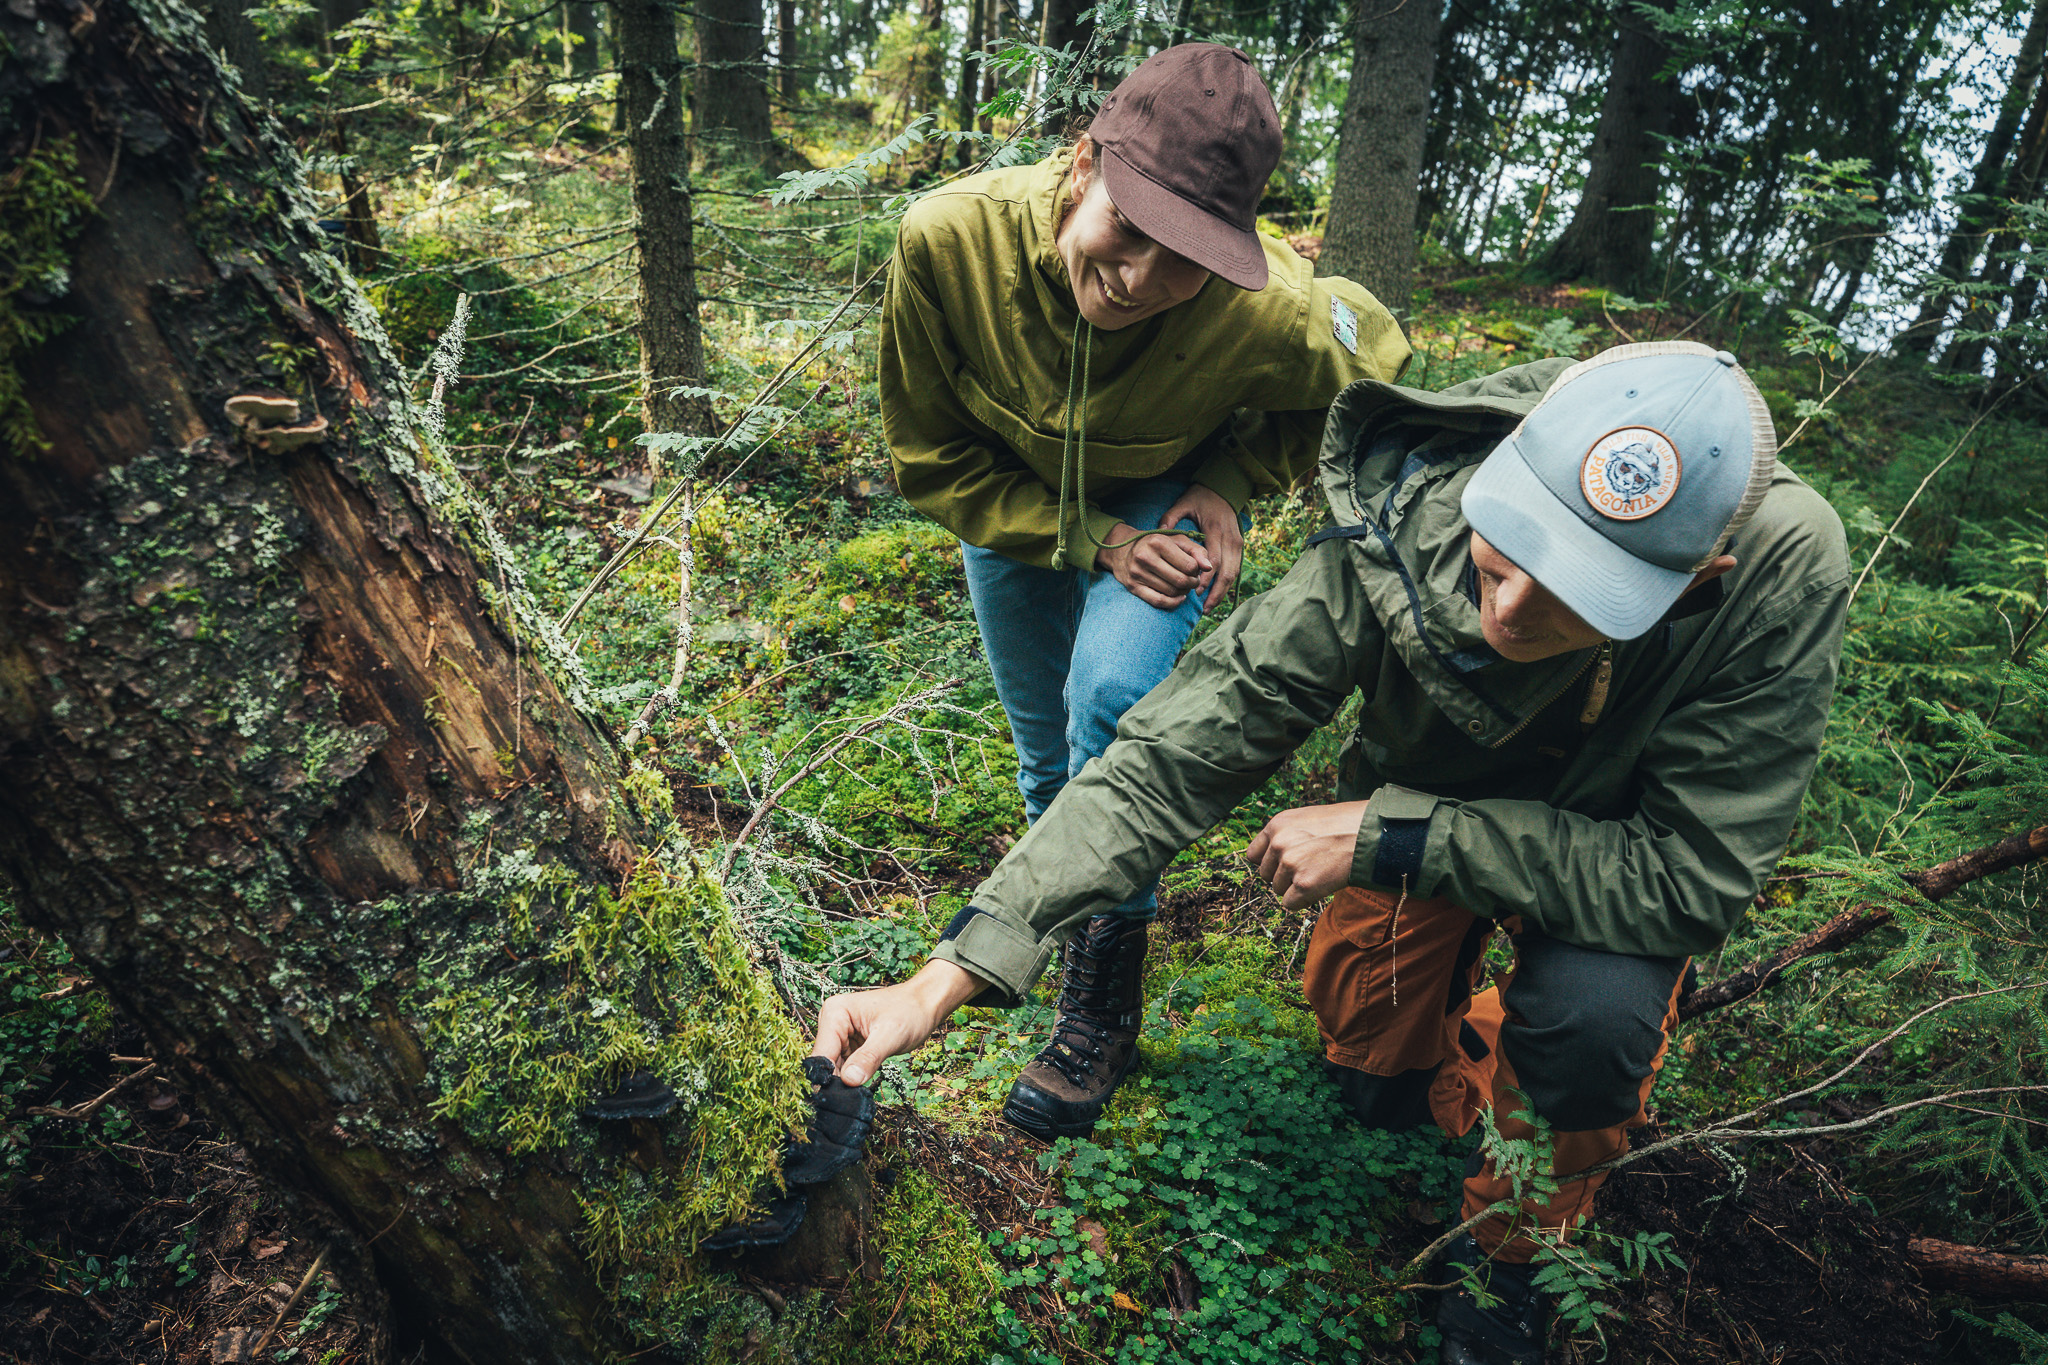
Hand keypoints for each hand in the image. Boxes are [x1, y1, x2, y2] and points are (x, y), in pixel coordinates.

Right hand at [811, 959, 988, 1085]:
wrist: (925, 1005)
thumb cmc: (911, 1011)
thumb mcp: (891, 1035)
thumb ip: (869, 1057)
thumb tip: (849, 1080)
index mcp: (835, 1013)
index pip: (822, 1054)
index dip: (828, 1079)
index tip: (837, 1102)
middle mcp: (832, 1022)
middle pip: (825, 1063)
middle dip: (837, 1083)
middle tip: (851, 1102)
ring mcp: (840, 1034)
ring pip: (834, 1068)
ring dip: (845, 1083)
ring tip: (858, 1095)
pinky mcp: (849, 1044)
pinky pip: (845, 1067)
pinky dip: (853, 1078)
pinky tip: (862, 1086)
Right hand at [1095, 520, 1213, 608]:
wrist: (1123, 548)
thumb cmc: (1156, 544)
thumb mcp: (1177, 540)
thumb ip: (1196, 551)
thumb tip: (1208, 568)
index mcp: (1158, 542)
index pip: (1189, 565)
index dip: (1197, 571)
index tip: (1195, 570)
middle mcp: (1145, 557)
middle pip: (1181, 580)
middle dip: (1192, 583)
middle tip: (1192, 581)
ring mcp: (1137, 573)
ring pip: (1172, 592)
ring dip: (1183, 592)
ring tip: (1184, 586)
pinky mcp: (1133, 587)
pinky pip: (1158, 601)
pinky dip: (1173, 602)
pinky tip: (1179, 598)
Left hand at [1158, 483, 1243, 610]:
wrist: (1223, 489)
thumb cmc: (1200, 498)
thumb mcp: (1183, 503)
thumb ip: (1171, 517)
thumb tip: (1159, 530)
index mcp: (1216, 530)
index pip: (1213, 560)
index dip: (1205, 578)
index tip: (1195, 591)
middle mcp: (1230, 539)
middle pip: (1227, 572)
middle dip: (1215, 592)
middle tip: (1203, 608)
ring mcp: (1238, 543)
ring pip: (1234, 574)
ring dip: (1222, 592)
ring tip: (1209, 607)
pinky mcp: (1240, 546)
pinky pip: (1236, 570)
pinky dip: (1226, 585)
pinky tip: (1216, 595)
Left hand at [1245, 800, 1369, 909]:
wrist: (1372, 836)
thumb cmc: (1347, 826)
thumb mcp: (1309, 819)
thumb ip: (1287, 834)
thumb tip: (1275, 855)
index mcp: (1277, 824)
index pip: (1253, 855)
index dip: (1270, 863)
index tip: (1285, 864)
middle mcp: (1279, 843)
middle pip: (1265, 875)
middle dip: (1283, 876)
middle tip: (1310, 868)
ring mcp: (1289, 864)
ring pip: (1278, 890)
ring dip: (1295, 888)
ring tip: (1320, 873)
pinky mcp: (1303, 885)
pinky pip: (1289, 905)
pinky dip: (1304, 901)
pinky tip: (1321, 887)